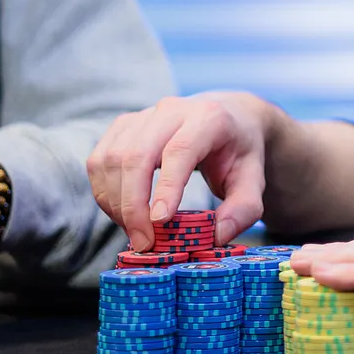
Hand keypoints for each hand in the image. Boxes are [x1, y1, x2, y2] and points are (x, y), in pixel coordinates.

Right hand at [87, 93, 271, 251]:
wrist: (228, 118)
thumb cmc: (238, 152)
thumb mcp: (253, 180)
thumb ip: (244, 209)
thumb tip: (216, 236)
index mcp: (208, 118)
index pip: (180, 150)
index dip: (166, 187)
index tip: (159, 222)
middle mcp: (172, 110)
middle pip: (137, 155)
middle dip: (133, 205)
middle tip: (144, 242)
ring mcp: (143, 115)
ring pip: (112, 160)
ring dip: (116, 203)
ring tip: (136, 231)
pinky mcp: (122, 126)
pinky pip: (99, 161)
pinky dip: (104, 193)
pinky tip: (123, 213)